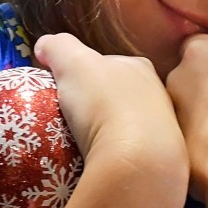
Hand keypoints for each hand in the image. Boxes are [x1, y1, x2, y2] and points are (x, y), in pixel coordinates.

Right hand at [34, 33, 188, 182]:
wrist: (136, 160)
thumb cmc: (104, 103)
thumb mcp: (73, 63)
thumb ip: (58, 47)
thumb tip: (44, 45)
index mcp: (139, 67)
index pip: (107, 64)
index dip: (84, 73)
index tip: (65, 89)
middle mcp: (156, 94)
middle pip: (118, 94)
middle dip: (97, 103)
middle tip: (71, 119)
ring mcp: (162, 128)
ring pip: (127, 123)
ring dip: (107, 131)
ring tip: (82, 144)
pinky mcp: (158, 158)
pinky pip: (131, 152)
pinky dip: (115, 154)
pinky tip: (100, 161)